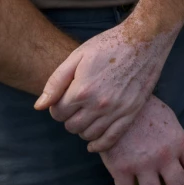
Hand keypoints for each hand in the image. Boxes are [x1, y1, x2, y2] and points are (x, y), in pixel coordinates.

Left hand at [35, 17, 178, 151]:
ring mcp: (117, 110)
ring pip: (89, 135)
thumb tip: (39, 106)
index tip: (64, 98)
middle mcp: (98, 104)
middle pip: (71, 126)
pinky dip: (99, 145)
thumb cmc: (109, 44)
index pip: (57, 113)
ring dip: (83, 128)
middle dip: (69, 117)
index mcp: (82, 90)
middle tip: (76, 106)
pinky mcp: (132, 112)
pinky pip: (111, 139)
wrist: (145, 39)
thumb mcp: (77, 56)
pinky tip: (93, 143)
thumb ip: (55, 82)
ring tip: (86, 115)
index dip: (57, 106)